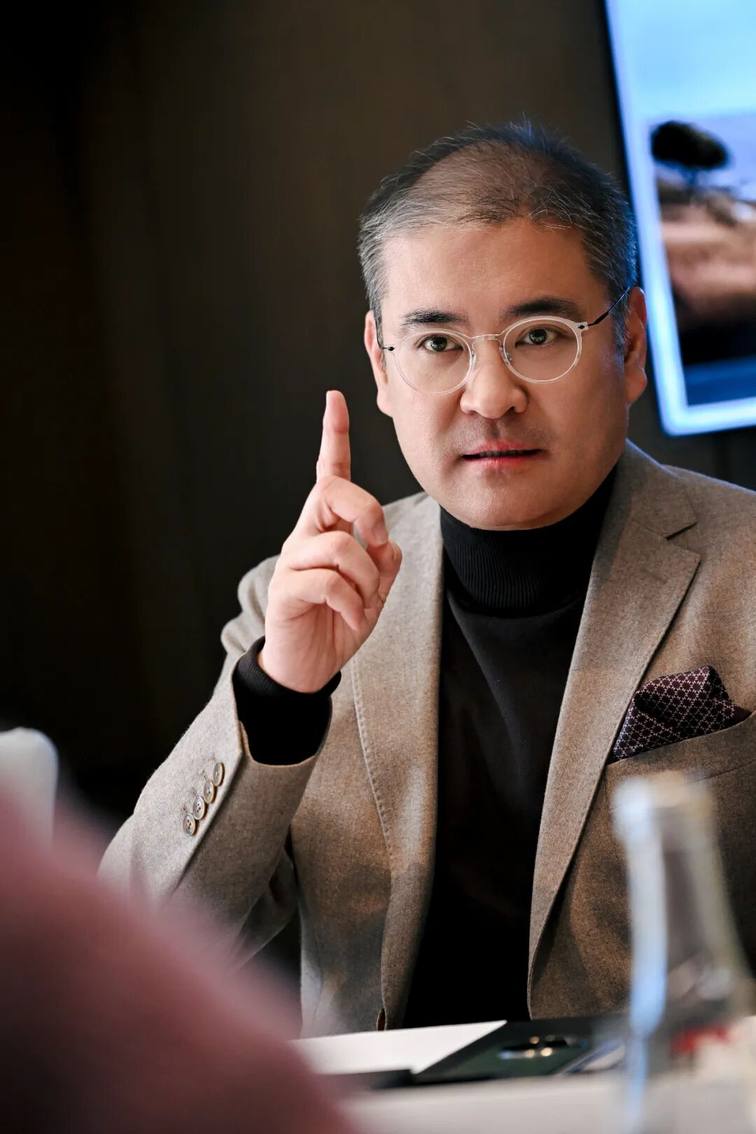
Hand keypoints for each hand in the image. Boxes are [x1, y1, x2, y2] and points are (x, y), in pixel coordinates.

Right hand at [258, 390, 401, 692]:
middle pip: (332, 492)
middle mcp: (305, 536)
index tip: (335, 398)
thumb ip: (384, 562)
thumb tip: (384, 544)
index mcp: (327, 529)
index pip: (329, 474)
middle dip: (368, 512)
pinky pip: (328, 582)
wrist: (307, 667)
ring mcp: (291, 562)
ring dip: (366, 578)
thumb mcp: (374, 591)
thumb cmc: (338, 622)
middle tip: (378, 544)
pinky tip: (354, 619)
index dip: (334, 436)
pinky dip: (354, 604)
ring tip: (363, 603)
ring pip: (338, 545)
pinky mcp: (285, 590)